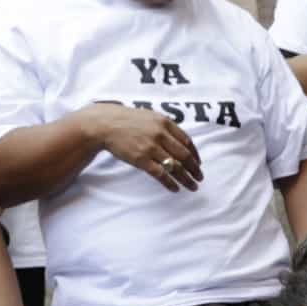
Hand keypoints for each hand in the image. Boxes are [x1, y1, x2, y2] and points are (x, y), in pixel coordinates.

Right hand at [88, 102, 202, 191]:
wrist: (106, 124)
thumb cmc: (128, 121)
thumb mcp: (150, 117)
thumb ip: (166, 127)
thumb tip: (181, 142)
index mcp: (165, 123)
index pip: (187, 141)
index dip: (195, 155)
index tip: (198, 163)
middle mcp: (160, 135)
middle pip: (184, 155)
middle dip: (195, 169)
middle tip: (200, 178)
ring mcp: (151, 147)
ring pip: (175, 167)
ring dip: (186, 179)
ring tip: (192, 187)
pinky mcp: (141, 159)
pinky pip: (160, 174)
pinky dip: (170, 183)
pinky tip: (176, 189)